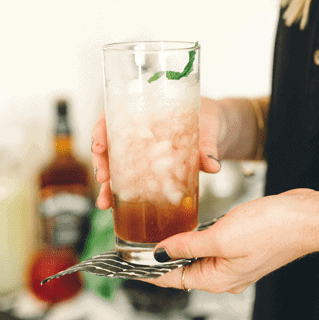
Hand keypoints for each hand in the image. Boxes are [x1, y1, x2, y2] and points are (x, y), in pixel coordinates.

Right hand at [91, 97, 223, 208]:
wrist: (219, 131)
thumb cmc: (210, 120)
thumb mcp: (209, 128)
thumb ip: (207, 145)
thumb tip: (212, 165)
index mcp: (147, 112)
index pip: (114, 115)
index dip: (101, 129)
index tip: (100, 145)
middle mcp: (139, 131)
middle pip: (110, 144)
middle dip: (102, 162)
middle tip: (103, 178)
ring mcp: (143, 152)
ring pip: (117, 166)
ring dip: (108, 185)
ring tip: (104, 202)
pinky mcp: (151, 169)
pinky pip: (132, 180)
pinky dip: (123, 193)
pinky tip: (116, 207)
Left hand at [144, 189, 318, 293]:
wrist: (305, 217)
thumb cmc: (271, 229)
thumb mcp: (221, 237)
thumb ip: (188, 245)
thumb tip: (161, 252)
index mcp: (217, 279)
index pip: (173, 278)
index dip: (149, 270)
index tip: (128, 264)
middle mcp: (225, 274)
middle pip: (185, 268)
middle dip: (163, 256)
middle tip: (140, 240)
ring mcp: (235, 260)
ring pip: (199, 255)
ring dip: (182, 244)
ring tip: (161, 231)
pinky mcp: (244, 245)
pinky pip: (214, 245)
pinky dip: (200, 236)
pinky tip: (193, 225)